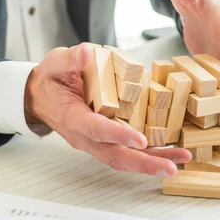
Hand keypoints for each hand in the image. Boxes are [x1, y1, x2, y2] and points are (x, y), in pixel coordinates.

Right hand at [24, 43, 191, 176]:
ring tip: (179, 161)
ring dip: (152, 162)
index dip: (118, 135)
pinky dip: (150, 155)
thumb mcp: (55, 63)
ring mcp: (95, 142)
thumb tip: (87, 52)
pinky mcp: (106, 141)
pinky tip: (171, 153)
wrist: (40, 97)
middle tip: (171, 167)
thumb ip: (71, 58)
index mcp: (73, 117)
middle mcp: (85, 136)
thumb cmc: (51, 80)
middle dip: (144, 163)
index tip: (140, 140)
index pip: (96, 129)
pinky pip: (128, 152)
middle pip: (115, 156)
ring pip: (124, 158)